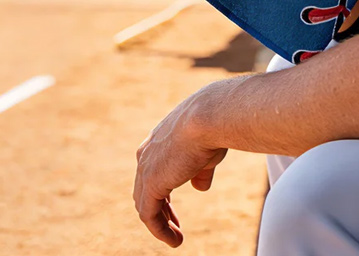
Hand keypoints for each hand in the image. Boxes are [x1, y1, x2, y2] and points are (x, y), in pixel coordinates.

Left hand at [134, 94, 226, 247]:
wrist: (209, 118)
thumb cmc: (213, 128)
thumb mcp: (206, 149)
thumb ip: (200, 171)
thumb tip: (200, 188)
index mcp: (158, 139)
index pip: (153, 169)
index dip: (163, 190)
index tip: (172, 206)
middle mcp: (147, 153)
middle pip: (144, 188)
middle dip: (160, 208)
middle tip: (173, 224)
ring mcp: (146, 168)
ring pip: (145, 204)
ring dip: (160, 223)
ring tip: (175, 238)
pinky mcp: (151, 184)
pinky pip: (149, 216)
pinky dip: (160, 230)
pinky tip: (175, 240)